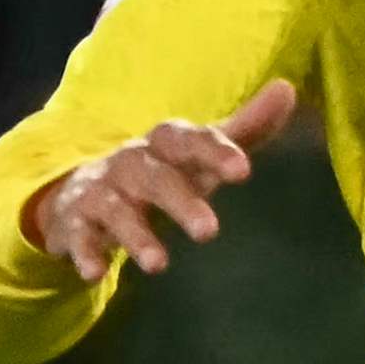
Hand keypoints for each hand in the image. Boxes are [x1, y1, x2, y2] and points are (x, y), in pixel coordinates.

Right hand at [24, 78, 296, 279]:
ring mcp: (101, 192)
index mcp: (164, 145)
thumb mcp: (200, 155)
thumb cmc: (163, 173)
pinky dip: (85, 252)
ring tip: (158, 265)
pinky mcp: (76, 222)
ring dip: (136, 235)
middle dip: (179, 200)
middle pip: (154, 175)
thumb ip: (244, 130)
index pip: (186, 139)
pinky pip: (79, 236)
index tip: (243, 171)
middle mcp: (131, 163)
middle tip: (209, 232)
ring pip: (116, 209)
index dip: (213, 150)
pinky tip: (96, 274)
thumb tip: (288, 89)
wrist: (85, 190)